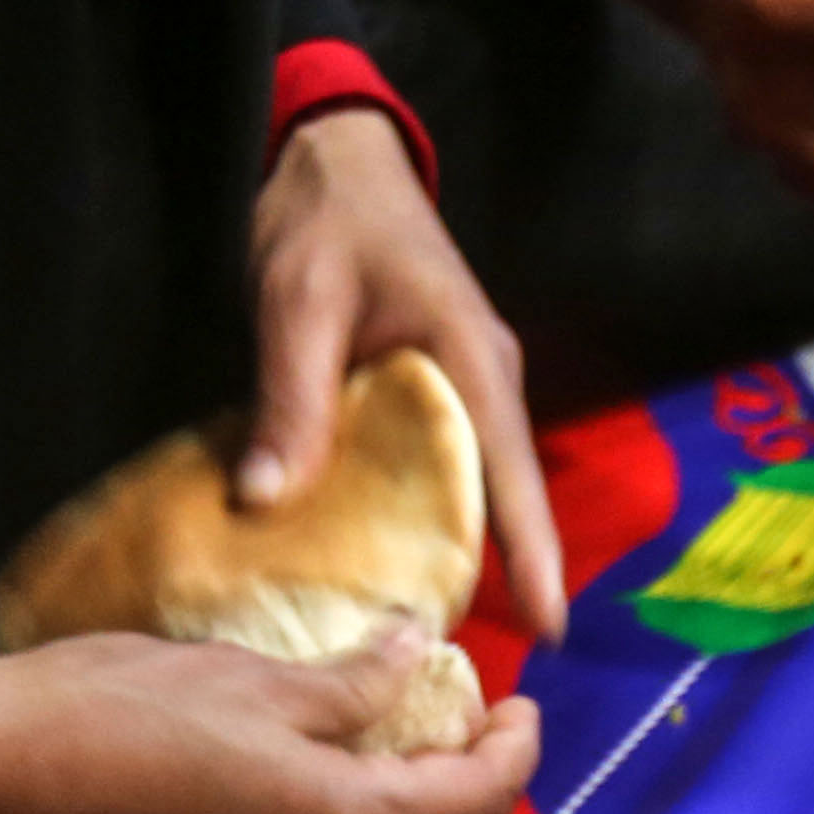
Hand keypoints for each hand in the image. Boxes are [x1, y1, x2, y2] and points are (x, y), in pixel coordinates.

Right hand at [0, 627, 545, 813]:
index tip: (516, 700)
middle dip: (458, 790)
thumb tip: (416, 656)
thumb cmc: (104, 715)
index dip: (513, 744)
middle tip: (446, 720)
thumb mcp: (243, 678)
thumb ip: (347, 683)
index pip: (481, 796)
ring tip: (382, 765)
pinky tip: (310, 810)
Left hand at [247, 107, 565, 642]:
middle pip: (502, 495)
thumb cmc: (325, 218)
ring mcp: (464, 392)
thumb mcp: (299, 302)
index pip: (513, 472)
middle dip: (496, 574)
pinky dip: (416, 517)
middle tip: (466, 651)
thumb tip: (264, 502)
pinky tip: (386, 564)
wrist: (332, 161)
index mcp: (472, 359)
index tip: (549, 627)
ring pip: (470, 488)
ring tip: (428, 629)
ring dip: (455, 551)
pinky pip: (435, 470)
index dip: (533, 553)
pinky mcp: (432, 398)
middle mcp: (485, 384)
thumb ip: (291, 399)